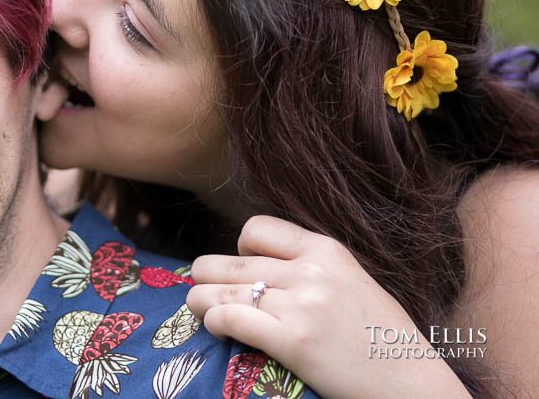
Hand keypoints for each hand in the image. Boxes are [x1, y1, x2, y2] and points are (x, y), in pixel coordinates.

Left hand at [185, 215, 470, 398]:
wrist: (411, 383)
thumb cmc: (380, 337)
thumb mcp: (351, 280)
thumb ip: (310, 265)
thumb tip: (258, 261)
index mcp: (325, 250)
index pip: (256, 228)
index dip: (239, 248)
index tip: (244, 269)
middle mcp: (310, 271)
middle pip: (230, 261)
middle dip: (208, 275)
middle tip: (206, 290)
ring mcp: (301, 305)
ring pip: (220, 289)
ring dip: (200, 299)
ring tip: (199, 309)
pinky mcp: (292, 340)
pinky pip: (230, 318)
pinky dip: (213, 321)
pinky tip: (216, 328)